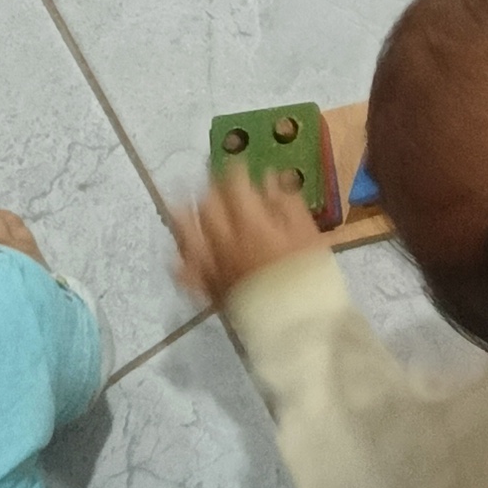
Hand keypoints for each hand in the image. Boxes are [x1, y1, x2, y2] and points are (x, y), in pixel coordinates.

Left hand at [172, 170, 328, 309]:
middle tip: (213, 181)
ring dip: (182, 215)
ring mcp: (213, 266)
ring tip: (180, 203)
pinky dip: (181, 260)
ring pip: (187, 234)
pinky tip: (179, 254)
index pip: (234, 186)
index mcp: (251, 224)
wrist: (298, 324)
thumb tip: (272, 177)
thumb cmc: (308, 277)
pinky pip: (186, 273)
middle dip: (208, 188)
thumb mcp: (308, 235)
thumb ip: (287, 203)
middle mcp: (225, 241)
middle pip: (207, 206)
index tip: (237, 162)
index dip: (234, 170)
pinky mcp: (210, 289)